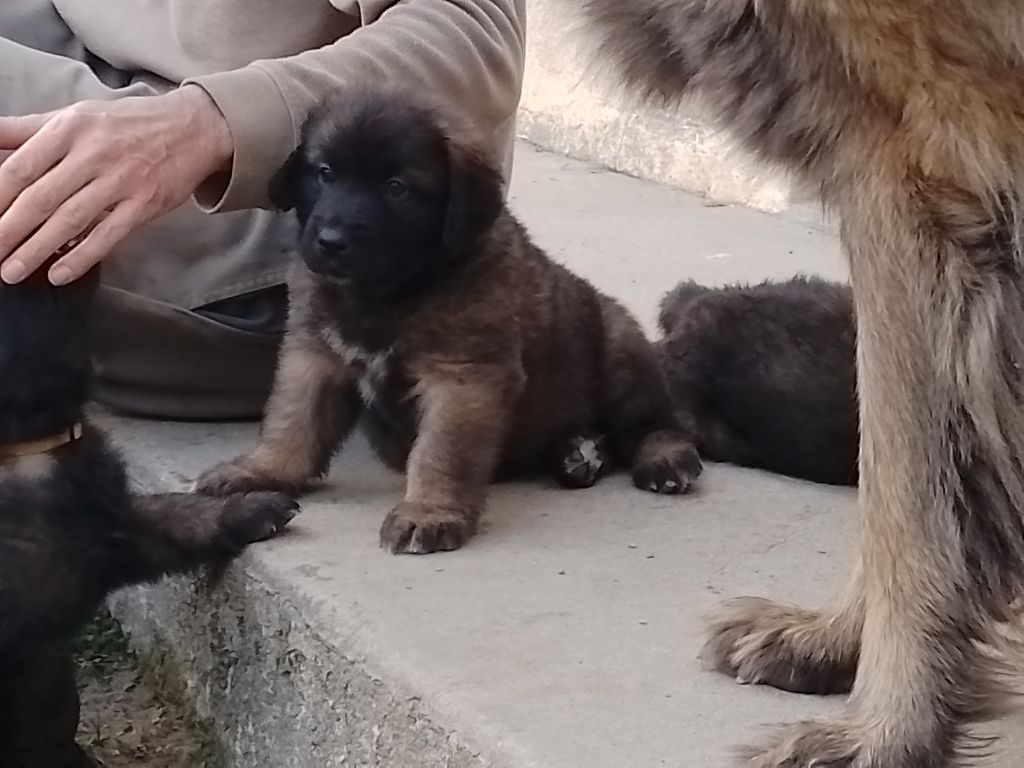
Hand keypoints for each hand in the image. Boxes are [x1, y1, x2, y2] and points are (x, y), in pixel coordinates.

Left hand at [0, 85, 232, 285]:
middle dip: (9, 230)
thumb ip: (27, 129)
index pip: (22, 167)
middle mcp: (93, 155)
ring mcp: (120, 181)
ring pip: (70, 220)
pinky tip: (59, 273)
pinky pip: (108, 235)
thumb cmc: (129, 124)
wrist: (192, 129)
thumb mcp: (75, 116)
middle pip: (41, 199)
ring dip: (37, 250)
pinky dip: (82, 257)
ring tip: (13, 271)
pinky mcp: (144, 204)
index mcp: (68, 129)